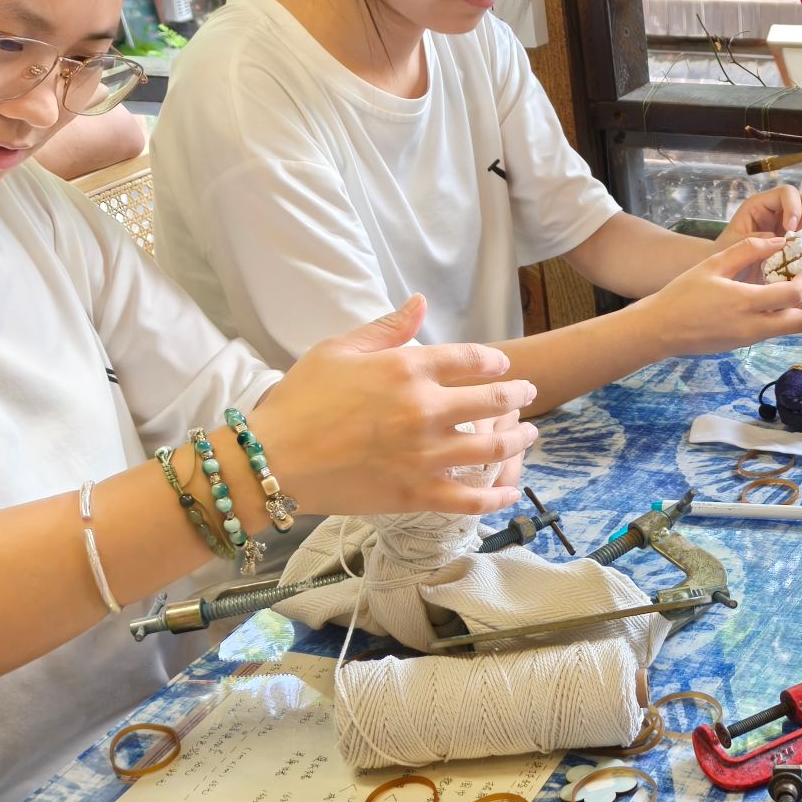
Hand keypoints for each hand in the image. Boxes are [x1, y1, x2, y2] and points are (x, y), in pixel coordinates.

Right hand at [249, 297, 539, 517]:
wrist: (272, 461)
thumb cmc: (299, 400)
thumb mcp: (339, 350)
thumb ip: (387, 328)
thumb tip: (421, 302)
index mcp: (407, 369)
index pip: (470, 359)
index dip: (493, 363)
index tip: (503, 366)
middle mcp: (425, 410)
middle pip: (492, 401)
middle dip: (517, 396)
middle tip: (527, 394)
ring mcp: (425, 455)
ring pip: (492, 447)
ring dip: (518, 440)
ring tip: (529, 435)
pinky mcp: (417, 493)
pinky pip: (471, 498)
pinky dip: (497, 497)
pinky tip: (511, 491)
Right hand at [644, 234, 801, 354]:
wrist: (660, 330)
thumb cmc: (682, 294)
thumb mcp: (713, 264)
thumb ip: (748, 250)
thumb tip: (778, 240)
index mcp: (745, 303)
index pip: (794, 293)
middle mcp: (753, 326)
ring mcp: (750, 338)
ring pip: (792, 328)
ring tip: (801, 284)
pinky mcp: (745, 343)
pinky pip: (776, 329)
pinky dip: (787, 313)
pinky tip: (778, 295)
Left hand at [716, 185, 801, 279]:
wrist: (728, 277)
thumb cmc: (726, 256)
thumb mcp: (734, 246)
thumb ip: (756, 240)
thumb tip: (782, 241)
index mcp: (764, 205)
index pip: (788, 193)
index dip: (794, 207)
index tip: (791, 230)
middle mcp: (783, 212)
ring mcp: (796, 229)